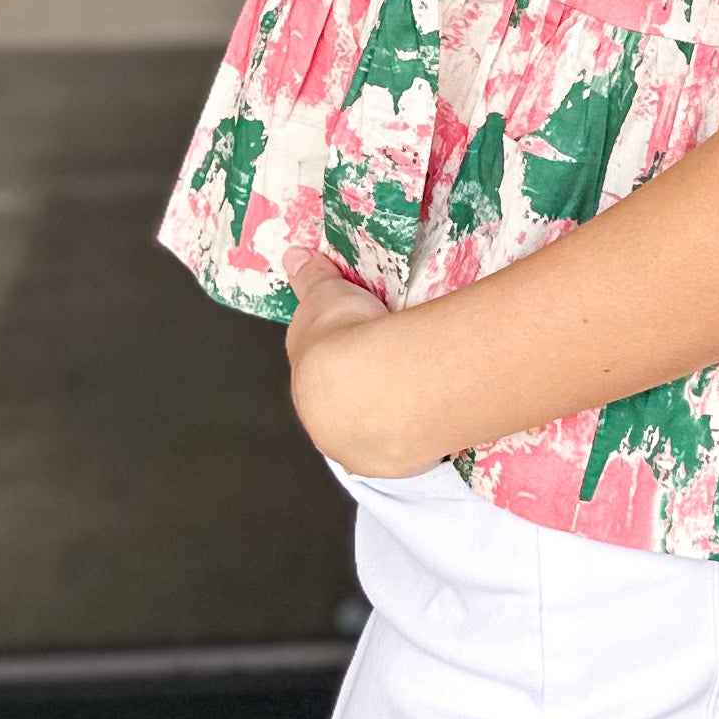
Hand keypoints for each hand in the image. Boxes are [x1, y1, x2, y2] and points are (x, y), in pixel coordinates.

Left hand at [287, 254, 445, 479]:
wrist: (378, 384)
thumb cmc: (347, 335)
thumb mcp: (327, 295)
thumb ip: (311, 277)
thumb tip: (293, 255)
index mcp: (305, 383)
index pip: (318, 370)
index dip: (339, 353)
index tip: (360, 342)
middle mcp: (321, 420)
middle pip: (341, 402)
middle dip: (360, 385)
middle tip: (389, 364)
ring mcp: (352, 446)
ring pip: (368, 427)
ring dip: (385, 412)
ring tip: (413, 390)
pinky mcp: (386, 463)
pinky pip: (399, 445)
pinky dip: (410, 431)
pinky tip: (425, 416)